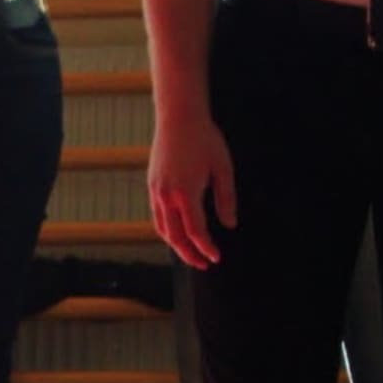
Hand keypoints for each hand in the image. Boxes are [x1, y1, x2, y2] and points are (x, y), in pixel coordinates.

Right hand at [148, 108, 235, 270]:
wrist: (178, 118)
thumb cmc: (205, 139)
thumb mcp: (223, 167)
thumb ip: (226, 198)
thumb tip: (230, 224)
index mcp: (186, 193)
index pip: (195, 231)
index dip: (206, 247)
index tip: (215, 258)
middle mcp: (167, 197)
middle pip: (175, 237)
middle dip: (188, 254)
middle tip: (202, 264)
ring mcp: (156, 192)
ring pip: (162, 229)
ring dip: (176, 245)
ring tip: (190, 253)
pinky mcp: (152, 187)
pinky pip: (158, 217)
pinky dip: (168, 230)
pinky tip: (179, 233)